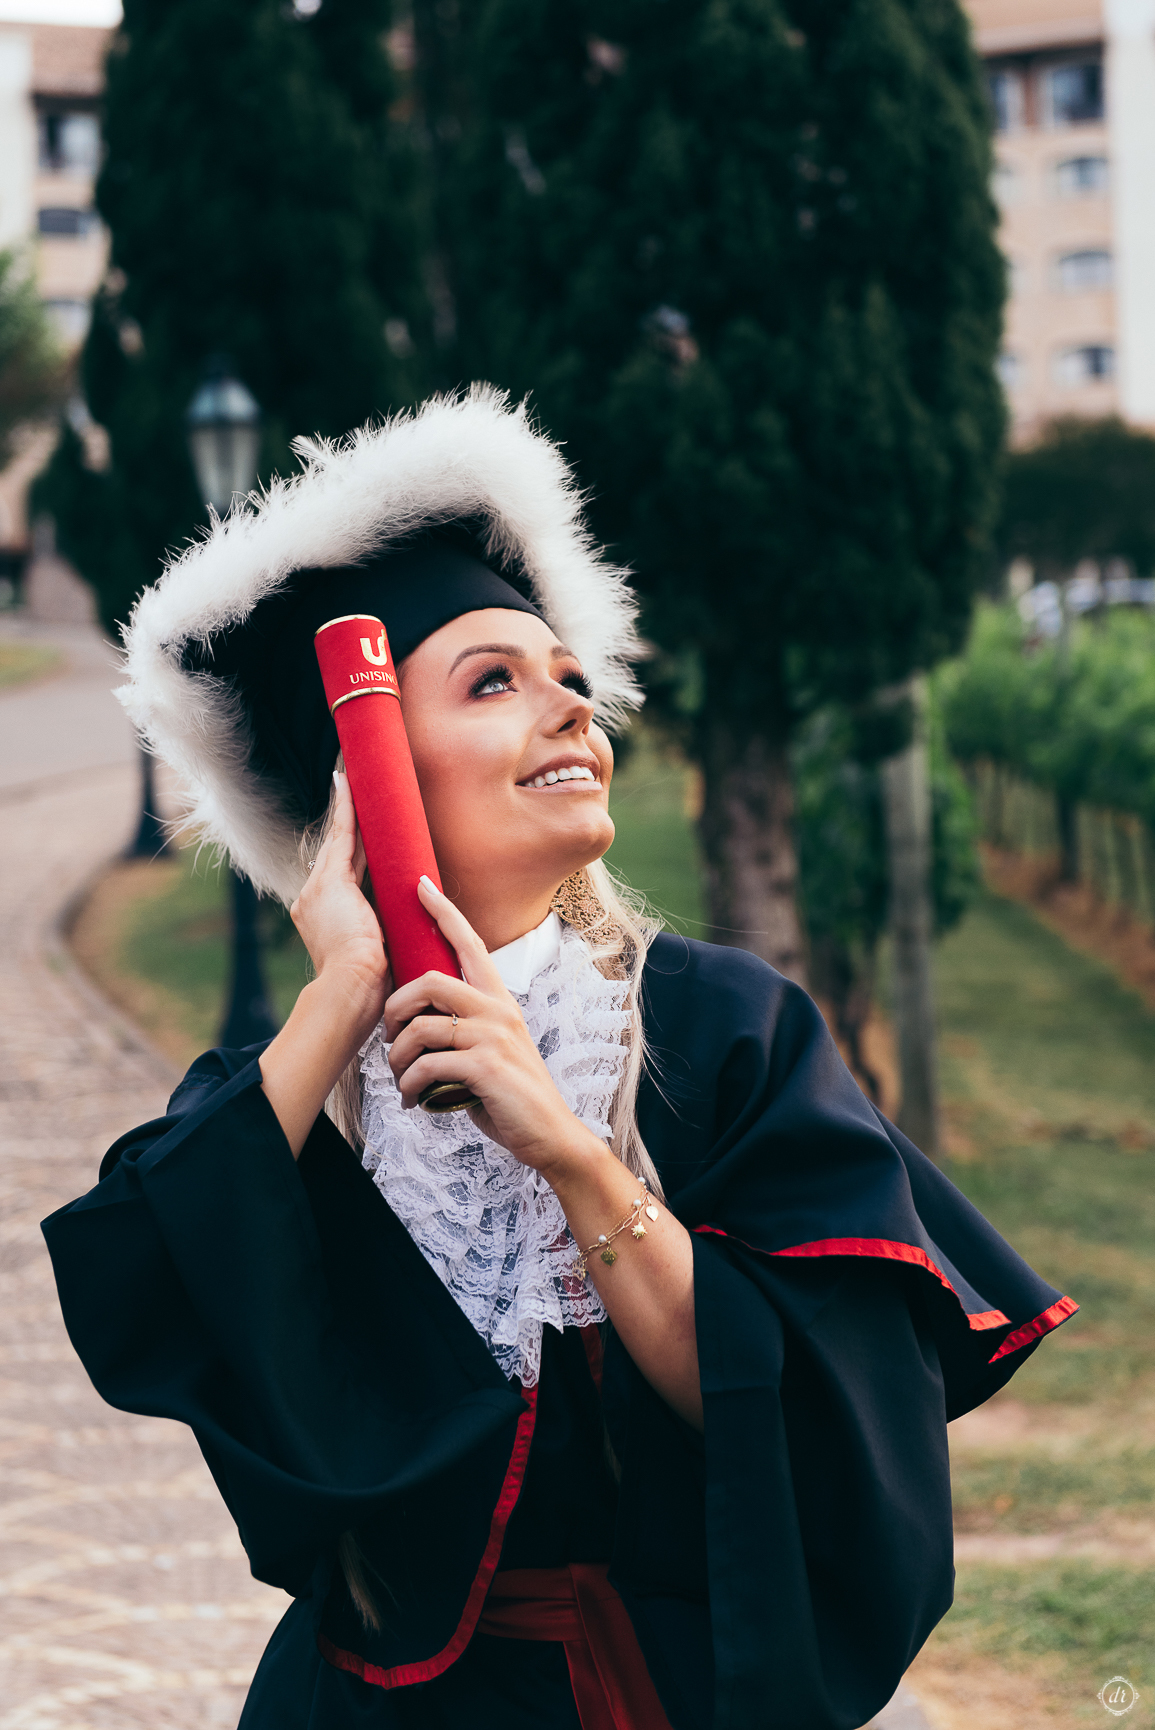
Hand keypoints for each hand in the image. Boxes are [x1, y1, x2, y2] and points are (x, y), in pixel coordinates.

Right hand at [290, 772, 388, 1046]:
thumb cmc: (369, 988)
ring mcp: (317, 891)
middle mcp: (313, 901)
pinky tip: (347, 784)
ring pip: (338, 841)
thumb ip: (386, 936)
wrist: (350, 993)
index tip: (359, 832)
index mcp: (324, 918)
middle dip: (348, 824)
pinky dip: (345, 809)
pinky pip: (340, 836)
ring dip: (348, 809)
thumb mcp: (379, 955)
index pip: (343, 875)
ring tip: (352, 778)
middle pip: (337, 853)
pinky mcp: (329, 883)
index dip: (351, 851)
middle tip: (353, 789)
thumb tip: (411, 928)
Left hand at [385, 879, 600, 1177]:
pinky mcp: (484, 1067)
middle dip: (395, 1005)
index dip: (444, 911)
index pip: (470, 943)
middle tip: (388, 1035)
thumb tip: (417, 1024)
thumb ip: (463, 1027)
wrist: (547, 1132)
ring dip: (398, 1057)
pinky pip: (427, 1065)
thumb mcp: (492, 1047)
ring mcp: (493, 1036)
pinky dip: (409, 1084)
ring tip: (399, 1078)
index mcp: (499, 999)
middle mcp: (498, 1009)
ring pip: (420, 1027)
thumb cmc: (510, 1092)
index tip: (421, 884)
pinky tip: (412, 1099)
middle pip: (428, 980)